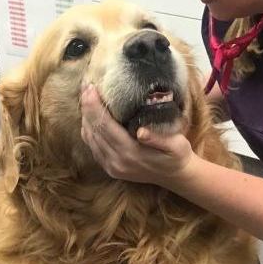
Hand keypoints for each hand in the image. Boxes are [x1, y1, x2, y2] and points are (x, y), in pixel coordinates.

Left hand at [79, 84, 195, 185]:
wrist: (176, 177)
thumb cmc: (178, 156)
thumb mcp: (177, 145)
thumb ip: (158, 139)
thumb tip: (141, 131)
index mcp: (132, 153)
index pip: (105, 126)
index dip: (94, 106)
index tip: (91, 88)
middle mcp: (117, 161)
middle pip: (93, 130)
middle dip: (86, 107)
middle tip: (85, 86)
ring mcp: (112, 166)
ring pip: (90, 138)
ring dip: (86, 117)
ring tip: (86, 96)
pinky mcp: (110, 168)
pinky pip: (92, 146)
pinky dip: (89, 129)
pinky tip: (90, 116)